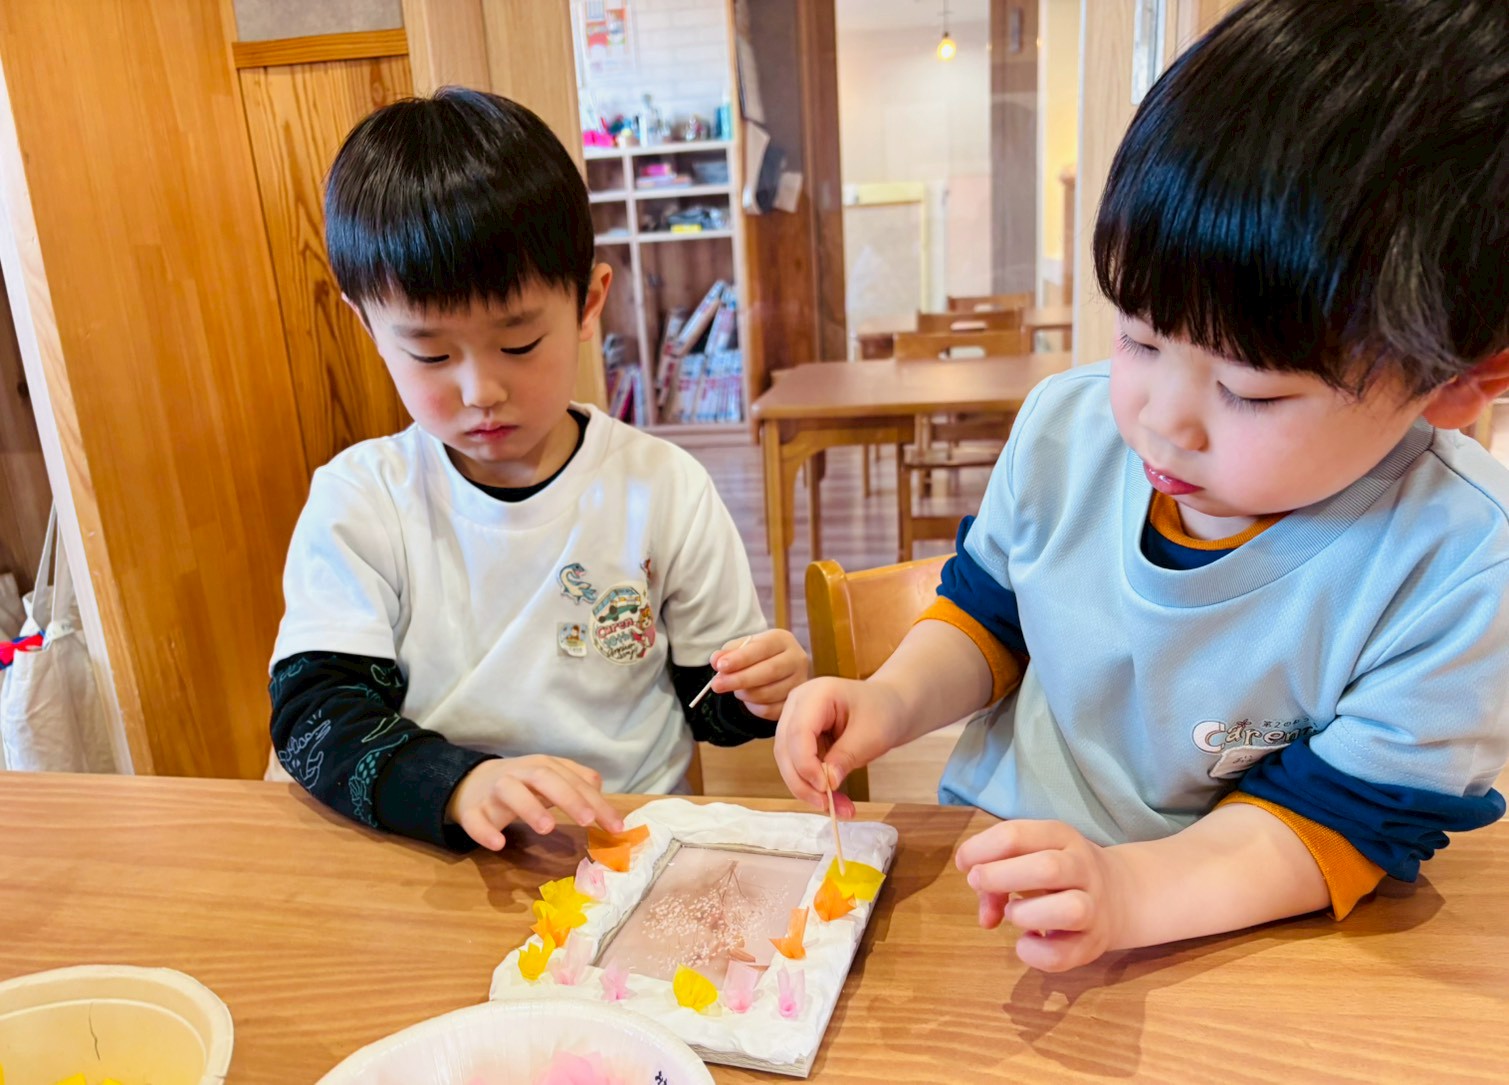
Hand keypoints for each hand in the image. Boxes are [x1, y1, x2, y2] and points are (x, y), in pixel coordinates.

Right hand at [446, 755, 623, 851]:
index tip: (616, 827)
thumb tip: (600, 792)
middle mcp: (520, 774)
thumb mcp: (552, 778)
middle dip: (568, 797)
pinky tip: (499, 844)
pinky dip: (485, 831)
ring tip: (547, 828)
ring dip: (529, 807)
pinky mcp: (472, 811)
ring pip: (509, 792)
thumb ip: (578, 782)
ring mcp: (494, 791)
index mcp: (543, 766)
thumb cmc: (523, 784)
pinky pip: (475, 819)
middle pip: (545, 778)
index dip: (597, 802)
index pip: (574, 780)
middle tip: (588, 820)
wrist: (472, 782)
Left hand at [708, 629, 808, 720]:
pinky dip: (754, 707)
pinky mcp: (795, 702)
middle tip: (717, 685)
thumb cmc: (757, 655)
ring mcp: (799, 682)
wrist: (778, 667)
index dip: (741, 658)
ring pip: (769, 693)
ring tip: (735, 690)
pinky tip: (748, 699)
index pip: (762, 648)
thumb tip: (716, 660)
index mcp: (783, 640)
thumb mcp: (742, 648)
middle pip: (769, 671)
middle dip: (740, 679)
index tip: (720, 667)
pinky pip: (771, 711)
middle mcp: (797, 659)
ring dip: (746, 694)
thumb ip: (728, 652)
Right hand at [773, 676, 908, 818]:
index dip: (806, 763)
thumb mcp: (872, 735)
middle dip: (802, 782)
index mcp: (816, 694)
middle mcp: (797, 705)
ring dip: (807, 789)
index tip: (825, 788)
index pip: (798, 732)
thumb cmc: (883, 713)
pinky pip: (798, 766)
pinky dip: (813, 786)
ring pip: (788, 762)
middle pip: (786, 748)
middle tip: (826, 806)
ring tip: (837, 808)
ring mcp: (795, 720)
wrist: (890, 706)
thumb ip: (846, 756)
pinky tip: (834, 801)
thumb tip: (826, 783)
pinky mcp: (799, 738)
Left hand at [955, 819, 1127, 971]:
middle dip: (1001, 877)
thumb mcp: (1032, 856)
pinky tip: (1026, 942)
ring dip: (1027, 914)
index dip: (981, 849)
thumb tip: (985, 916)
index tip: (964, 863)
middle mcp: (1082, 868)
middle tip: (976, 883)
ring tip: (1012, 914)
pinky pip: (1064, 955)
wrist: (1121, 894)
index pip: (1017, 834)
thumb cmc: (1059, 873)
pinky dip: (1035, 953)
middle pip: (1048, 869)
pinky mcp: (1093, 944)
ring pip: (1069, 910)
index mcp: (1060, 837)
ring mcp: (1093, 907)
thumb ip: (998, 876)